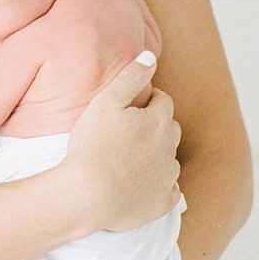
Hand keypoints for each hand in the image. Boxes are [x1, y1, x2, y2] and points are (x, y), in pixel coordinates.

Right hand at [62, 54, 181, 232]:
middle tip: (128, 130)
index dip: (148, 100)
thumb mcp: (106, 101)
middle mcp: (170, 148)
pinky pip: (169, 190)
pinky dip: (159, 185)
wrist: (87, 194)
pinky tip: (140, 184)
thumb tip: (150, 56)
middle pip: (171, 129)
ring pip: (169, 158)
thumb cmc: (92, 145)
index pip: (163, 101)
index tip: (129, 107)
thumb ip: (131, 76)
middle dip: (156, 125)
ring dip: (157, 155)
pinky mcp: (161, 203)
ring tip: (129, 157)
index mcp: (159, 121)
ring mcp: (167, 177)